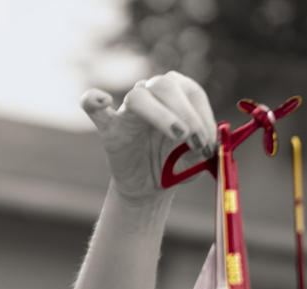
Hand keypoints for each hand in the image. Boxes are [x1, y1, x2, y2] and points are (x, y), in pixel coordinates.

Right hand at [79, 71, 217, 201]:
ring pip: (138, 96)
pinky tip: (103, 101)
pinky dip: (93, 99)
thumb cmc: (177, 164)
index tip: (210, 141)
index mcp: (178, 97)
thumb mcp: (199, 159)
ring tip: (179, 135)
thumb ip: (208, 148)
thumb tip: (215, 142)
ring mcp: (128, 110)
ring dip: (161, 114)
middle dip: (186, 112)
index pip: (191, 91)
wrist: (151, 185)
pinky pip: (91, 105)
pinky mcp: (109, 127)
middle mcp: (152, 96)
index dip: (203, 114)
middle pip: (164, 85)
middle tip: (195, 140)